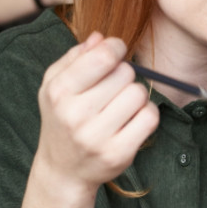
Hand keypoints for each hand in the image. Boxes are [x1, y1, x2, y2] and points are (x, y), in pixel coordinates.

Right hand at [32, 32, 158, 196]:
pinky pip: (150, 117)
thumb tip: (101, 37)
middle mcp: (75, 114)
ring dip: (136, 95)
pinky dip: (146, 114)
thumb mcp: (56, 84)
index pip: (103, 56)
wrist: (63, 169)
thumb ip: (76, 56)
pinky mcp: (118, 153)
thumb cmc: (62, 118)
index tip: (116, 53)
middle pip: (126, 73)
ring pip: (140, 94)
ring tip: (120, 105)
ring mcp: (97, 136)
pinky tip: (132, 119)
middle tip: (113, 88)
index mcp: (59, 91)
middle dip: (124, 75)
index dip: (116, 48)